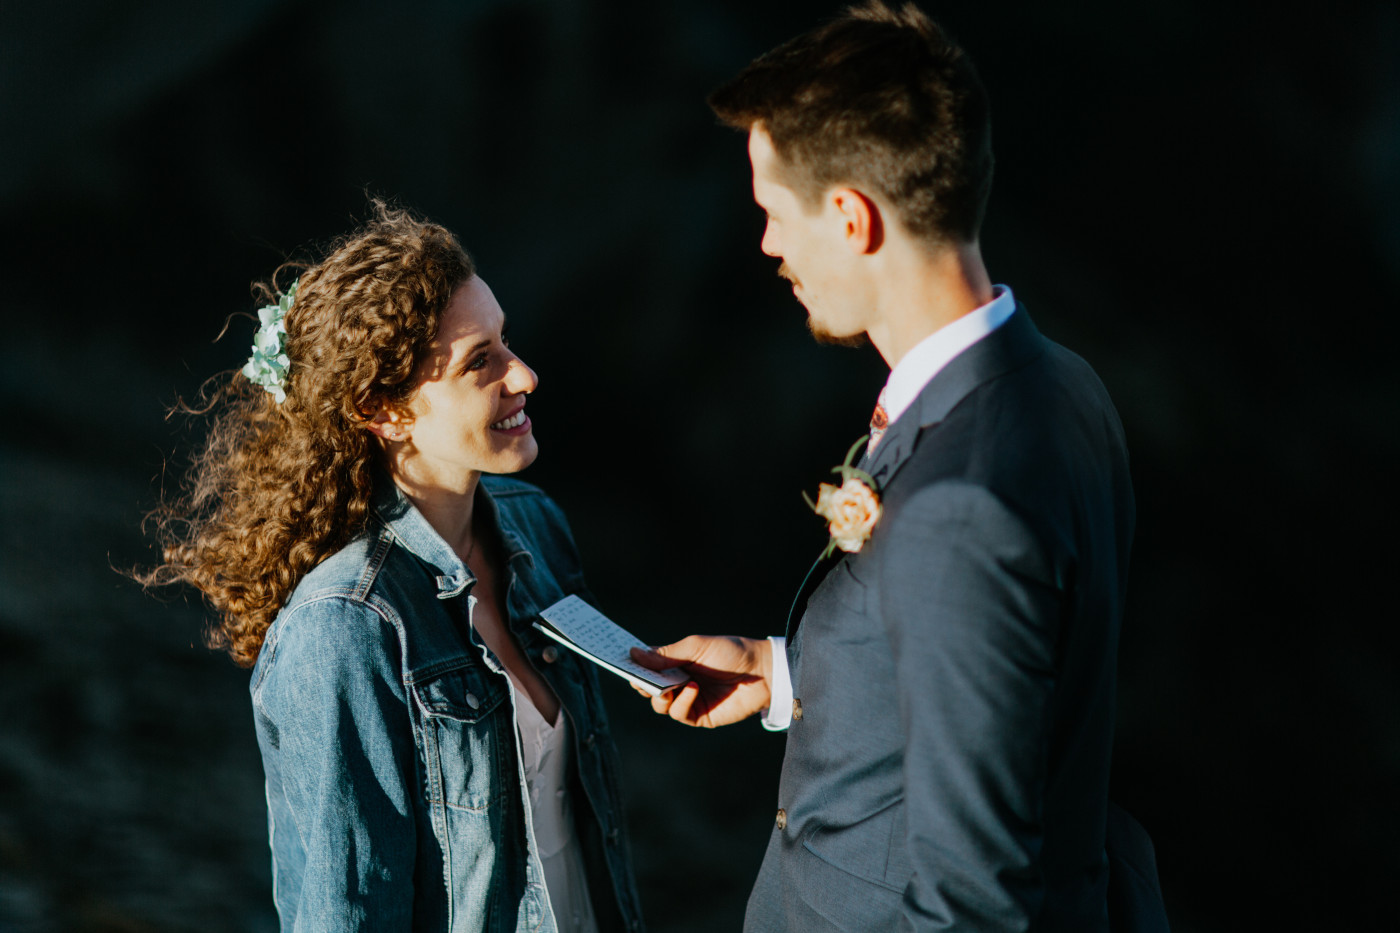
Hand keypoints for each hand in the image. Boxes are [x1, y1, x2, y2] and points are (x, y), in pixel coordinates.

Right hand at [630, 635, 772, 728]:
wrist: (762, 672)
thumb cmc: (731, 652)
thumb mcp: (695, 647)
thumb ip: (665, 654)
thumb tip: (634, 654)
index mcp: (676, 662)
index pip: (647, 666)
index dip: (634, 666)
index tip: (621, 662)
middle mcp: (678, 681)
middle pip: (648, 687)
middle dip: (642, 683)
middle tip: (639, 678)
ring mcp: (687, 700)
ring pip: (658, 704)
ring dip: (661, 694)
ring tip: (675, 684)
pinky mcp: (698, 716)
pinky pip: (678, 714)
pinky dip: (681, 702)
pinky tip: (693, 689)